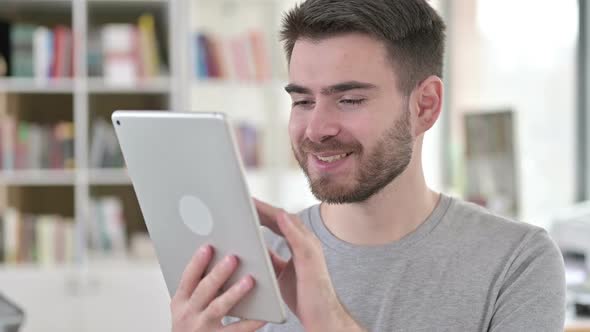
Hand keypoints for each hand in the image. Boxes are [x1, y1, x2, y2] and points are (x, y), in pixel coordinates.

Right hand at [170, 245, 265, 331]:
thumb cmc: (192, 326)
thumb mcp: (188, 307)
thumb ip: (199, 288)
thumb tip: (223, 262)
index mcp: (180, 301)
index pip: (188, 278)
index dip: (197, 262)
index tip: (208, 247)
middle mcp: (188, 314)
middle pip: (204, 290)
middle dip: (218, 273)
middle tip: (233, 258)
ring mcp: (202, 328)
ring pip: (218, 307)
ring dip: (234, 292)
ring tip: (249, 280)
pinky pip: (236, 330)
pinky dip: (250, 322)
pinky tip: (263, 315)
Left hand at [255, 199, 365, 331]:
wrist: (321, 316)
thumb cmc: (303, 296)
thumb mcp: (279, 273)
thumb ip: (270, 258)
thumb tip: (254, 248)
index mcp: (299, 244)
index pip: (277, 222)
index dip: (261, 212)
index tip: (245, 204)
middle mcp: (306, 242)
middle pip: (282, 217)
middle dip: (263, 207)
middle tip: (244, 198)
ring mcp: (311, 248)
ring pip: (290, 222)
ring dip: (271, 211)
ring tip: (255, 202)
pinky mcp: (312, 259)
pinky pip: (299, 238)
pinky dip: (289, 226)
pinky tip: (278, 216)